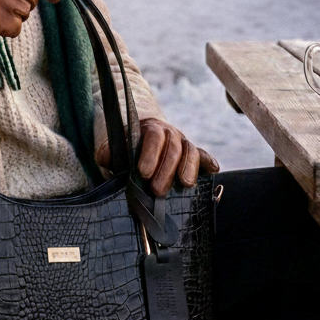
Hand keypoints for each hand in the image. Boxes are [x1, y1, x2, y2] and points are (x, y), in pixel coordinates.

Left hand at [96, 117, 218, 197]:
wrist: (141, 140)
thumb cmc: (126, 150)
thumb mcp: (114, 149)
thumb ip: (108, 153)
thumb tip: (106, 158)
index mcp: (149, 129)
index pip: (153, 137)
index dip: (150, 153)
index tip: (143, 173)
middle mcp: (169, 134)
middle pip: (173, 147)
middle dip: (166, 169)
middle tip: (157, 190)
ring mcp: (183, 143)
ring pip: (190, 150)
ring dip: (189, 167)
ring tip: (185, 184)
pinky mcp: (193, 155)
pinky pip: (204, 156)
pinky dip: (208, 162)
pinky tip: (213, 171)